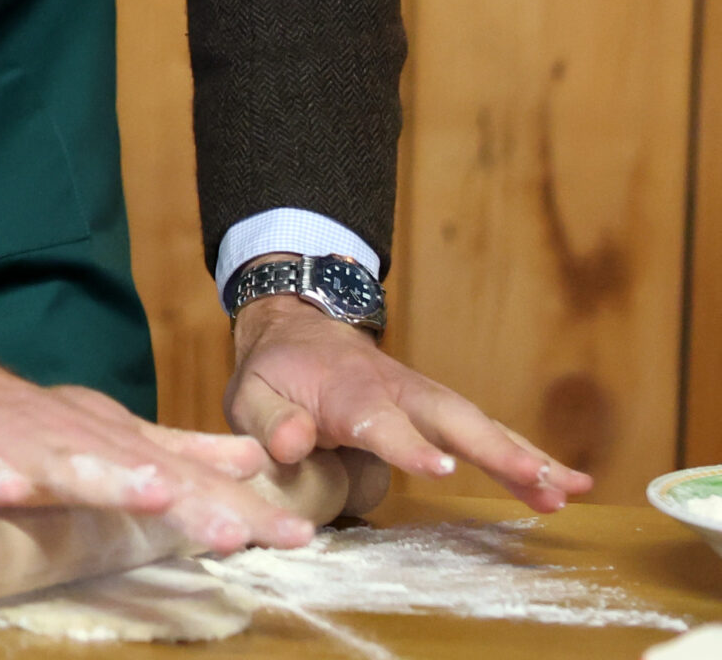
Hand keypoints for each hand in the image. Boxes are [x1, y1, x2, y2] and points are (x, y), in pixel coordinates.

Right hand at [0, 262, 309, 553]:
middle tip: (246, 530)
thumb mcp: (109, 430)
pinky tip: (5, 488)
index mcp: (117, 443)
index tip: (300, 533)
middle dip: (195, 500)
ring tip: (153, 492)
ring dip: (112, 479)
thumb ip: (179, 450)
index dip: (242, 505)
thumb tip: (252, 459)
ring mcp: (25, 448)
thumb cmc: (22, 418)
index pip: (190, 478)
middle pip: (144, 473)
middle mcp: (81, 442)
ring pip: (73, 466)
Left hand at [229, 293, 589, 513]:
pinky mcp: (441, 413)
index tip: (442, 468)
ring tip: (569, 491)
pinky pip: (488, 435)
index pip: (381, 422)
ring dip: (526, 457)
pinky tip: (564, 488)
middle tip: (540, 483)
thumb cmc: (275, 372)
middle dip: (497, 451)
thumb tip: (294, 446)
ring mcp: (426, 400)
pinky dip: (526, 458)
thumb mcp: (251, 393)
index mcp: (348, 393)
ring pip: (482, 427)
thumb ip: (269, 421)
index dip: (409, 446)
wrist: (298, 329)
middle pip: (453, 420)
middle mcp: (398, 392)